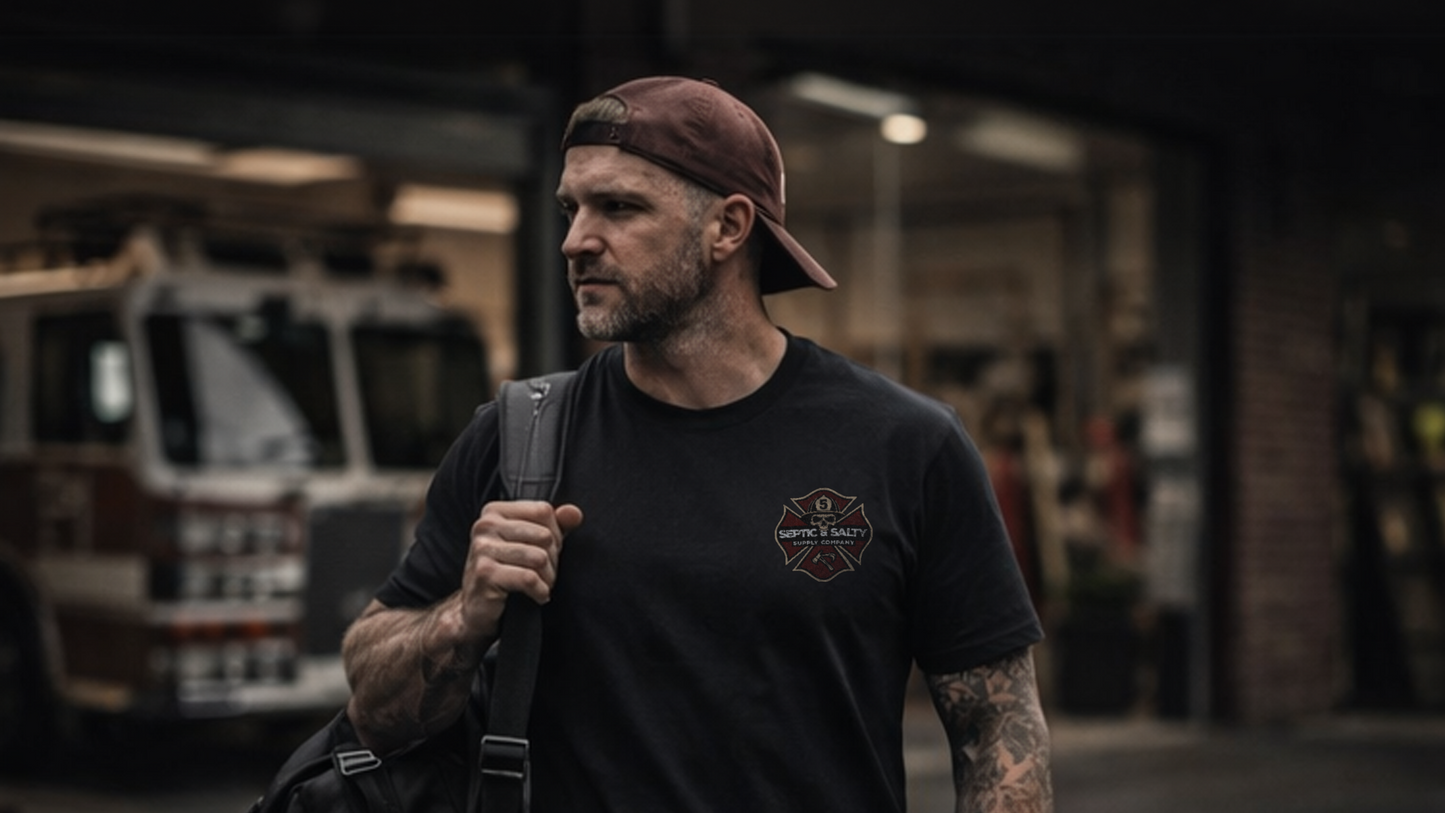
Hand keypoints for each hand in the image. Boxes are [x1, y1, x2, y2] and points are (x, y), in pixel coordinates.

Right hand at [459, 500, 583, 637]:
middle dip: (552, 559)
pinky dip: (540, 591)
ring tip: (541, 584)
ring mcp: (482, 549)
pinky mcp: (485, 573)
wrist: (478, 608)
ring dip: (547, 577)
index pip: (543, 511)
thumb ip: (555, 525)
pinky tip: (537, 595)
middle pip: (544, 535)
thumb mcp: (531, 543)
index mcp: (495, 512)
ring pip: (538, 558)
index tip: (546, 551)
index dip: (555, 533)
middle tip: (544, 572)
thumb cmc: (507, 571)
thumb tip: (574, 513)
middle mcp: (485, 526)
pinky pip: (529, 578)